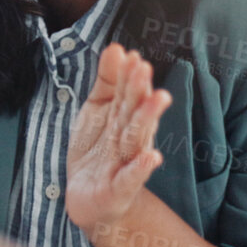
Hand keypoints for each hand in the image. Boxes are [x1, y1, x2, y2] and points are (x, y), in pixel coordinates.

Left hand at [65, 44, 168, 233]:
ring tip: (157, 99)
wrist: (89, 200)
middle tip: (143, 69)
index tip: (132, 56)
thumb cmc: (98, 150)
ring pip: (135, 140)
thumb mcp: (98, 111)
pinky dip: (140, 169)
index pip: (125, 95)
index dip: (127, 77)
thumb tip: (117, 47)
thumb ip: (108, 81)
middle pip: (133, 113)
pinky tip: (152, 158)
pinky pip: (131, 179)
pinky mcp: (118, 190)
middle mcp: (128, 139)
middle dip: (139, 92)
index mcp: (122, 119)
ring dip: (146, 120)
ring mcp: (125, 164)